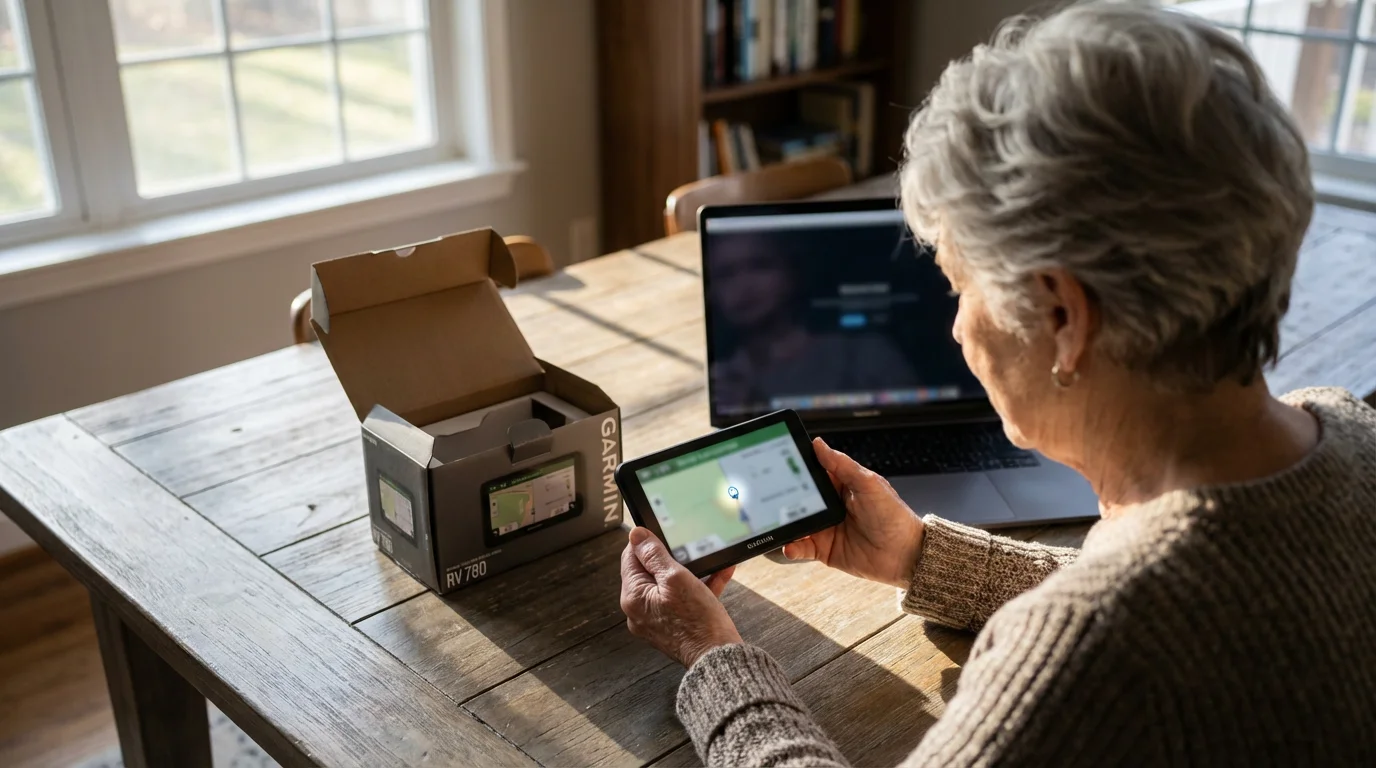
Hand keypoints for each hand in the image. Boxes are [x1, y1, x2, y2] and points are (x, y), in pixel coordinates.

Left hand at [620, 527, 741, 666]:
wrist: (718, 657)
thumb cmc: (698, 621)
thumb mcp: (676, 578)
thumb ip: (654, 555)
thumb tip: (636, 535)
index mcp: (633, 597)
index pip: (630, 558)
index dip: (646, 542)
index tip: (664, 533)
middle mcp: (639, 611)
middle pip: (650, 572)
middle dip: (673, 557)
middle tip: (690, 548)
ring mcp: (656, 620)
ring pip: (669, 585)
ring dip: (690, 571)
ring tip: (709, 561)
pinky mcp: (673, 627)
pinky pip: (682, 600)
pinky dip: (697, 588)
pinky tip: (718, 575)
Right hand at [783, 437, 924, 587]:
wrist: (905, 555)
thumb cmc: (894, 517)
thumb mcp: (869, 484)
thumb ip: (842, 465)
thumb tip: (819, 444)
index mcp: (841, 485)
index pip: (813, 472)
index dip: (796, 467)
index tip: (779, 462)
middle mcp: (830, 505)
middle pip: (798, 498)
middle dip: (783, 497)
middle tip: (769, 495)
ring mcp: (826, 528)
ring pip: (796, 522)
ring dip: (784, 523)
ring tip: (776, 523)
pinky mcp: (824, 550)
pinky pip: (802, 547)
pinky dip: (792, 547)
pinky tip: (791, 545)